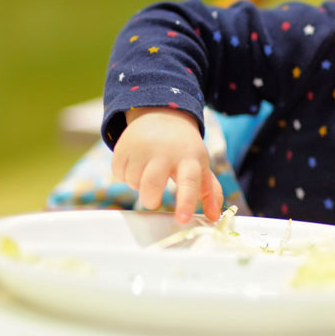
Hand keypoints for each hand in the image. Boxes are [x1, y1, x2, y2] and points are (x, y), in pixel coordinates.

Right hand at [111, 107, 222, 223]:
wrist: (162, 115)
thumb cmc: (184, 148)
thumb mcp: (200, 165)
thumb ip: (210, 191)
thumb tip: (214, 216)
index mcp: (189, 158)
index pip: (189, 182)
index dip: (186, 202)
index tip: (183, 220)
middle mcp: (166, 151)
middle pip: (152, 185)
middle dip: (150, 199)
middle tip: (153, 200)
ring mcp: (142, 147)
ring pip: (134, 182)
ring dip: (140, 185)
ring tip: (150, 172)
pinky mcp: (123, 146)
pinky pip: (119, 175)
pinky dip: (126, 176)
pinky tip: (137, 164)